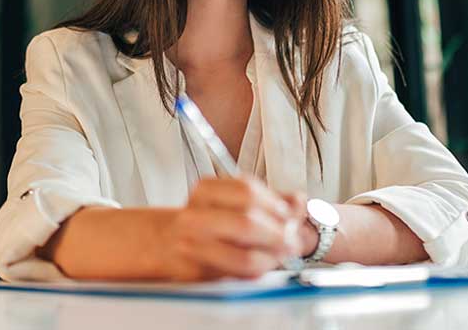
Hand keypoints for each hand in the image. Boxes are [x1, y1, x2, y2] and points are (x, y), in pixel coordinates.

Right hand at [161, 176, 306, 280]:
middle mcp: (194, 215)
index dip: (276, 205)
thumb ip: (272, 199)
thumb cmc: (211, 220)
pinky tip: (262, 265)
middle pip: (247, 223)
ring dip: (271, 258)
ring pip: (244, 257)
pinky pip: (237, 277)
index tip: (290, 215)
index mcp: (205, 190)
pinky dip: (257, 272)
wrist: (168, 241)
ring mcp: (191, 245)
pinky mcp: (195, 272)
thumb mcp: (238, 201)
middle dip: (278, 235)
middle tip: (292, 241)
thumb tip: (299, 201)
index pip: (247, 191)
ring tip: (280, 255)